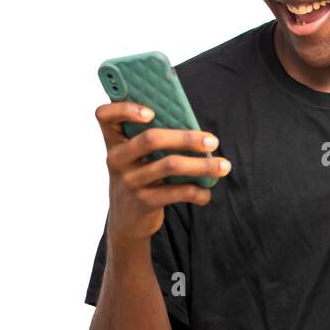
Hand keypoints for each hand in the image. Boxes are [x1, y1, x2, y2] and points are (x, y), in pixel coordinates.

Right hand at [96, 101, 231, 239]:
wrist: (127, 219)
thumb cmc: (142, 174)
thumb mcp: (138, 156)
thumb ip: (155, 137)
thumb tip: (196, 129)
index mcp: (115, 140)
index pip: (105, 116)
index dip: (125, 109)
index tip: (151, 111)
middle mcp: (117, 159)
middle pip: (151, 139)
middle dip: (187, 138)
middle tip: (213, 141)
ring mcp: (129, 181)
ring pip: (170, 165)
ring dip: (202, 165)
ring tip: (224, 166)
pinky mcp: (143, 202)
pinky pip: (176, 192)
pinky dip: (198, 192)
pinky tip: (207, 192)